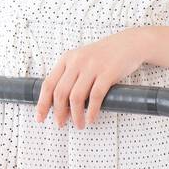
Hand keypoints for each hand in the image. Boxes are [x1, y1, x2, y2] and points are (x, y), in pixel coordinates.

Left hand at [35, 29, 150, 128]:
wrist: (128, 44)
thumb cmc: (104, 56)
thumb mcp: (81, 60)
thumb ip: (70, 77)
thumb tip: (60, 104)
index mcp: (66, 59)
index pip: (48, 84)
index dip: (42, 103)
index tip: (40, 117)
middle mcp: (77, 62)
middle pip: (60, 92)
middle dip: (58, 112)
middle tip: (60, 124)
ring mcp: (92, 67)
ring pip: (76, 97)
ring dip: (76, 115)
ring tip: (79, 124)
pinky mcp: (107, 73)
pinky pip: (95, 96)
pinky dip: (92, 111)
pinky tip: (91, 118)